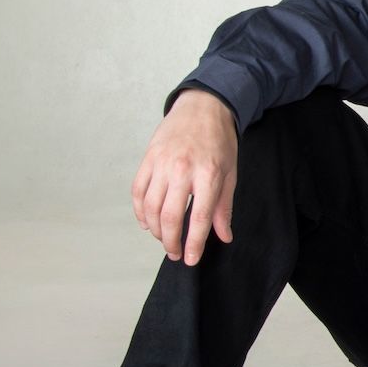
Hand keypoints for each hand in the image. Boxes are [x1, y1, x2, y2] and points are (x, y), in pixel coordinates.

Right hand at [131, 89, 238, 264]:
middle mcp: (182, 170)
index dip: (193, 244)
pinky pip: (137, 191)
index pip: (199, 218)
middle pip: (170, 217)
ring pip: (150, 207)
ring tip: (163, 239)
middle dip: (171, 241)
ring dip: (155, 229)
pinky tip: (146, 222)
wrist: (203, 107)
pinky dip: (139, 211)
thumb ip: (223, 207)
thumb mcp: (230, 173)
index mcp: (208, 175)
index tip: (190, 259)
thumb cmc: (220, 141)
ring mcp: (161, 164)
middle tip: (174, 254)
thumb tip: (223, 236)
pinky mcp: (147, 159)